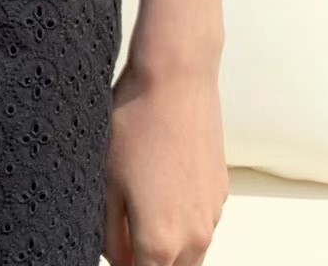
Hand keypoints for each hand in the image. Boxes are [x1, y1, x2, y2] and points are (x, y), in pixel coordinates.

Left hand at [102, 55, 228, 265]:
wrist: (176, 79)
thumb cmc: (136, 123)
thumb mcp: (106, 180)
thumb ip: (109, 233)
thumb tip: (115, 256)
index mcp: (160, 242)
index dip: (123, 264)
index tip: (115, 246)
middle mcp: (194, 238)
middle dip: (146, 259)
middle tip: (122, 231)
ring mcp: (212, 215)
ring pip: (189, 252)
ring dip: (167, 244)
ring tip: (139, 204)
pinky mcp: (221, 193)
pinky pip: (200, 223)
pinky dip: (182, 218)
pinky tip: (160, 183)